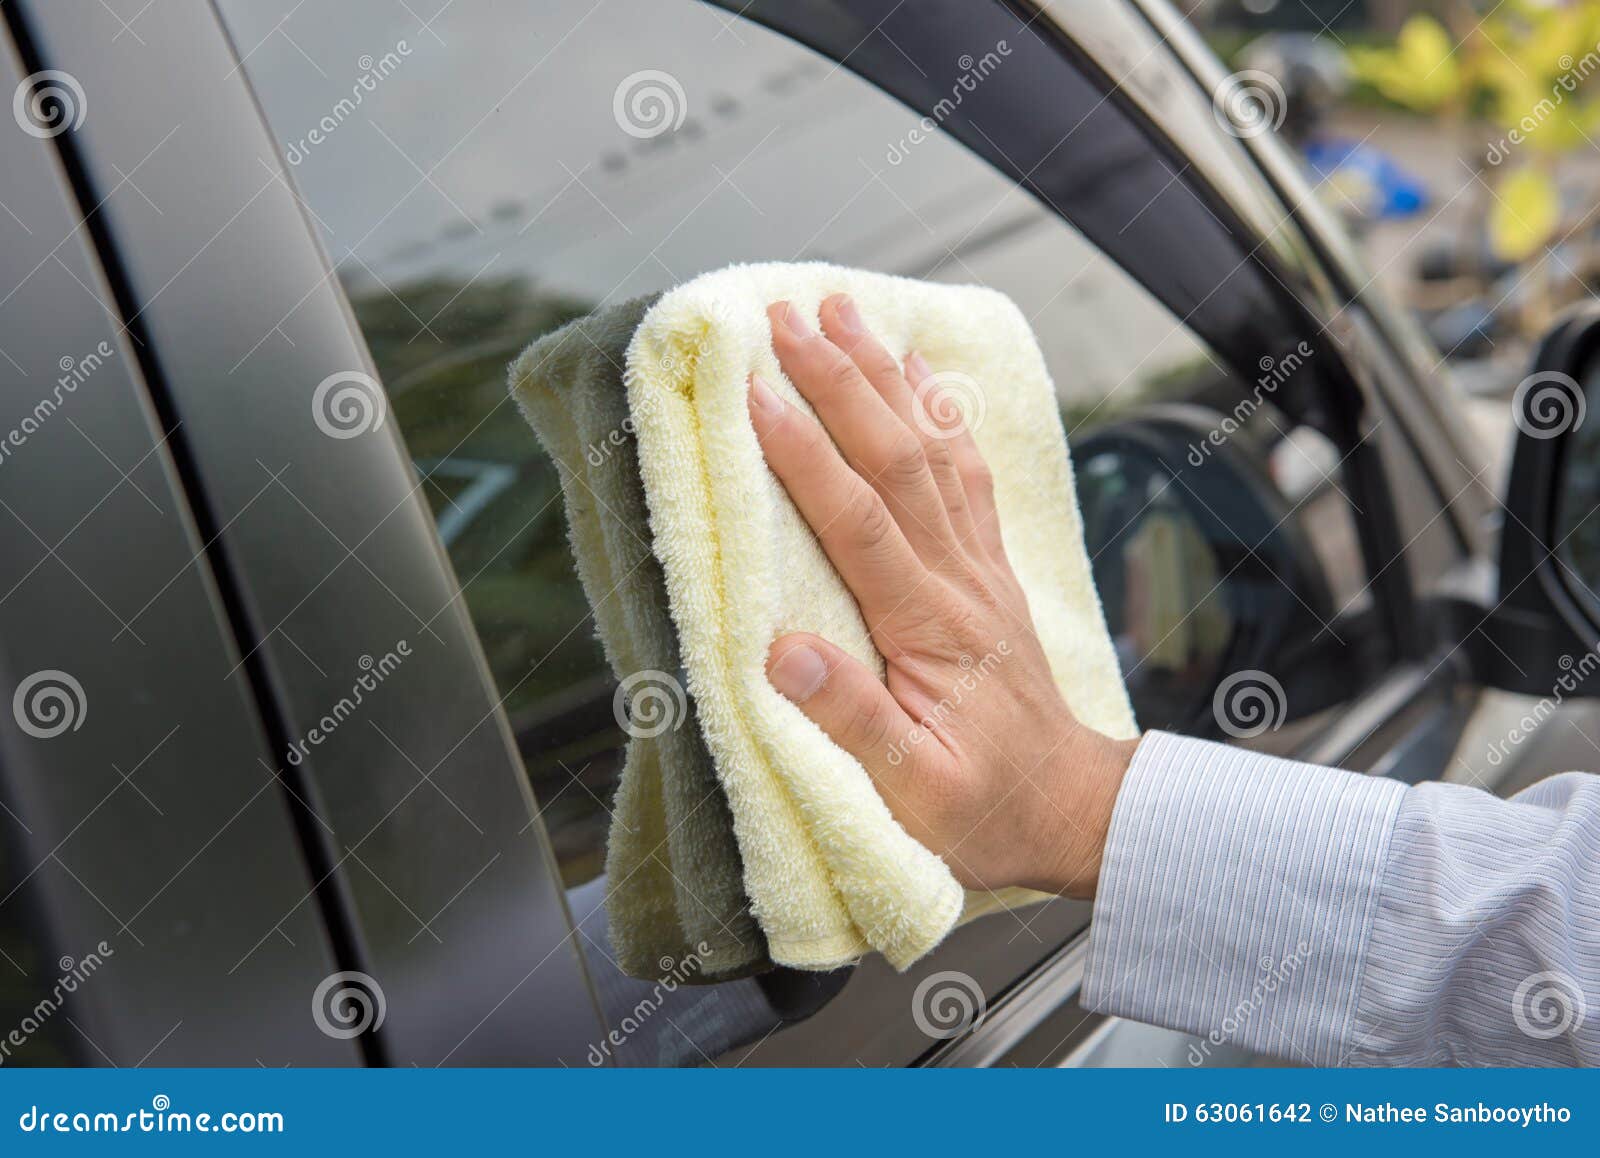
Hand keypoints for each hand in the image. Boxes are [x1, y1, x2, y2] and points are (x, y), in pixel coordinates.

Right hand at [746, 294, 1137, 899]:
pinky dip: (940, 413)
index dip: (806, 454)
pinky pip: (965, 473)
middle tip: (787, 317)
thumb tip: (783, 653)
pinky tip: (918, 371)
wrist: (1069, 808)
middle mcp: (959, 580)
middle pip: (897, 460)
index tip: (755, 392)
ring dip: (885, 376)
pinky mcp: (986, 568)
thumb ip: (852, 720)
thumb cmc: (985, 809)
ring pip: (932, 451)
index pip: (860, 522)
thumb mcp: (913, 794)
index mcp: (930, 630)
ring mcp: (978, 567)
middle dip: (840, 381)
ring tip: (843, 312)